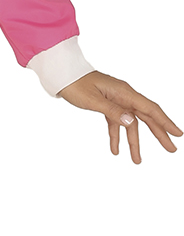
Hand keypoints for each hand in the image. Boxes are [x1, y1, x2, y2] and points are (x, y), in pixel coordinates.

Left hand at [57, 70, 181, 163]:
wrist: (62, 74)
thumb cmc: (76, 84)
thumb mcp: (93, 100)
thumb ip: (112, 111)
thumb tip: (131, 121)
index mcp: (124, 92)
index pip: (150, 109)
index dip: (165, 122)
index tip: (177, 133)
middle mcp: (124, 96)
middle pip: (146, 117)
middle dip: (159, 134)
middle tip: (171, 149)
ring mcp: (116, 100)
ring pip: (131, 123)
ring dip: (134, 142)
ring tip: (137, 160)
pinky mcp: (107, 104)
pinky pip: (116, 122)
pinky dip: (116, 136)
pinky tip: (115, 150)